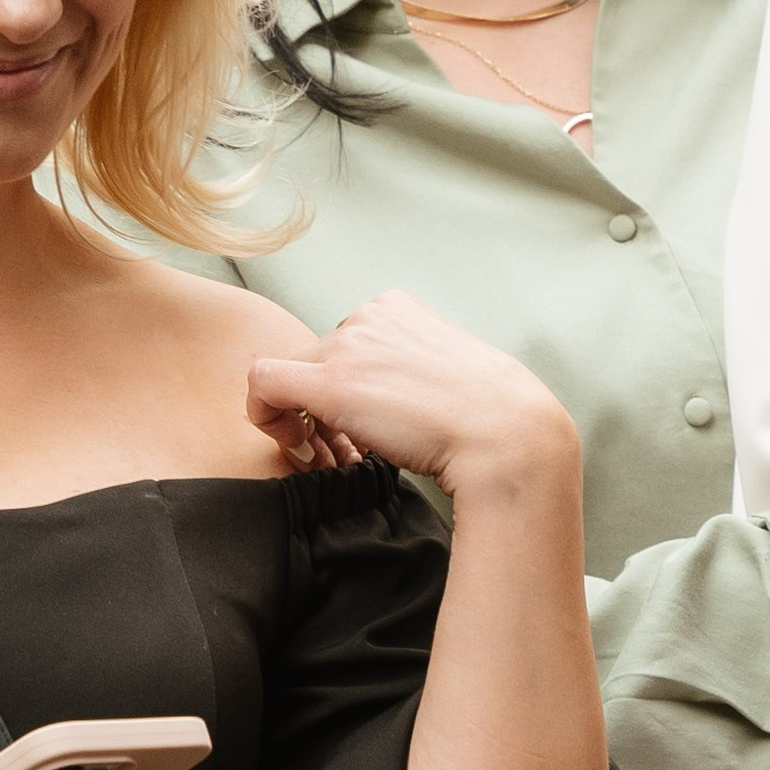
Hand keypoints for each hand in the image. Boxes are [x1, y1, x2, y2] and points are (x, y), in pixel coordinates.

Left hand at [246, 290, 580, 507]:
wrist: (506, 436)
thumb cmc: (490, 418)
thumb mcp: (447, 377)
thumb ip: (407, 374)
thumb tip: (386, 403)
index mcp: (398, 309)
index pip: (346, 349)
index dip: (343, 396)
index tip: (359, 432)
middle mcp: (368, 316)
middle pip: (316, 364)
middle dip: (320, 412)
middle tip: (339, 456)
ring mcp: (348, 345)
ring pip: (291, 377)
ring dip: (303, 422)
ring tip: (331, 461)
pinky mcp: (329, 380)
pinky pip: (263, 383)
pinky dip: (265, 415)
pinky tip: (297, 448)